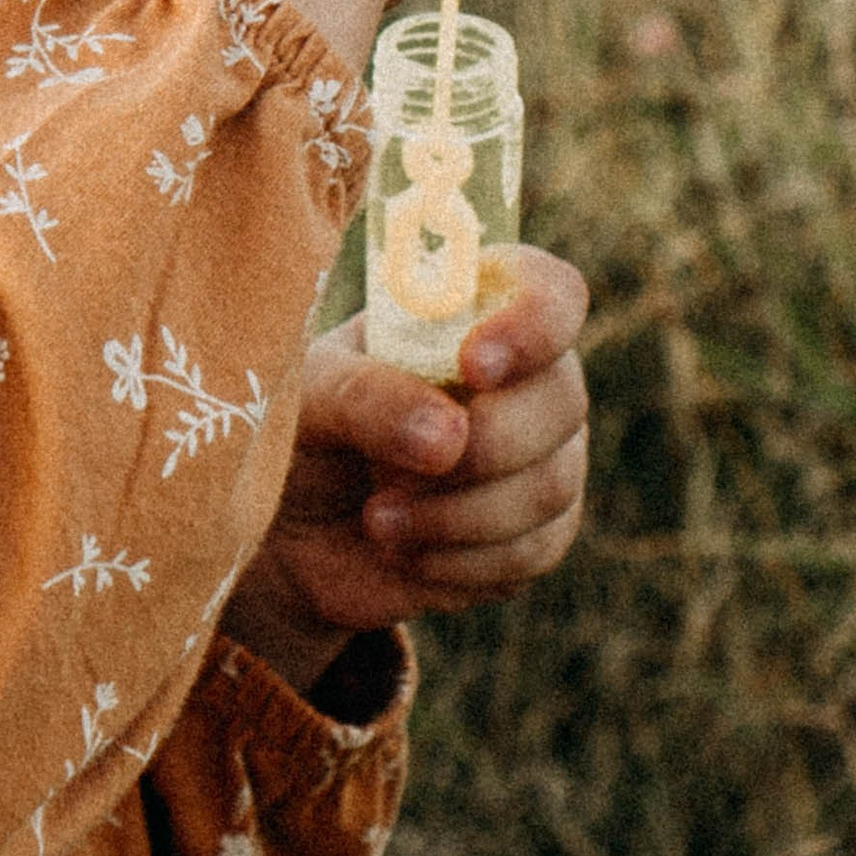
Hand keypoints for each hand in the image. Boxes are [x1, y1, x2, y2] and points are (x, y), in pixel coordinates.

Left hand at [218, 250, 590, 694]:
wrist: (292, 534)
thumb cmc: (303, 433)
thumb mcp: (306, 399)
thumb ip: (363, 396)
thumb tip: (450, 438)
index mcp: (473, 316)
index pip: (551, 294)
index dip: (532, 324)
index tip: (473, 366)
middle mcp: (524, 379)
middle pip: (563, 398)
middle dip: (486, 446)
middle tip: (395, 474)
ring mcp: (541, 457)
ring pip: (552, 484)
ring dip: (458, 515)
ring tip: (377, 520)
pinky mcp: (535, 533)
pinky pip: (534, 550)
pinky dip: (461, 561)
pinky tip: (405, 554)